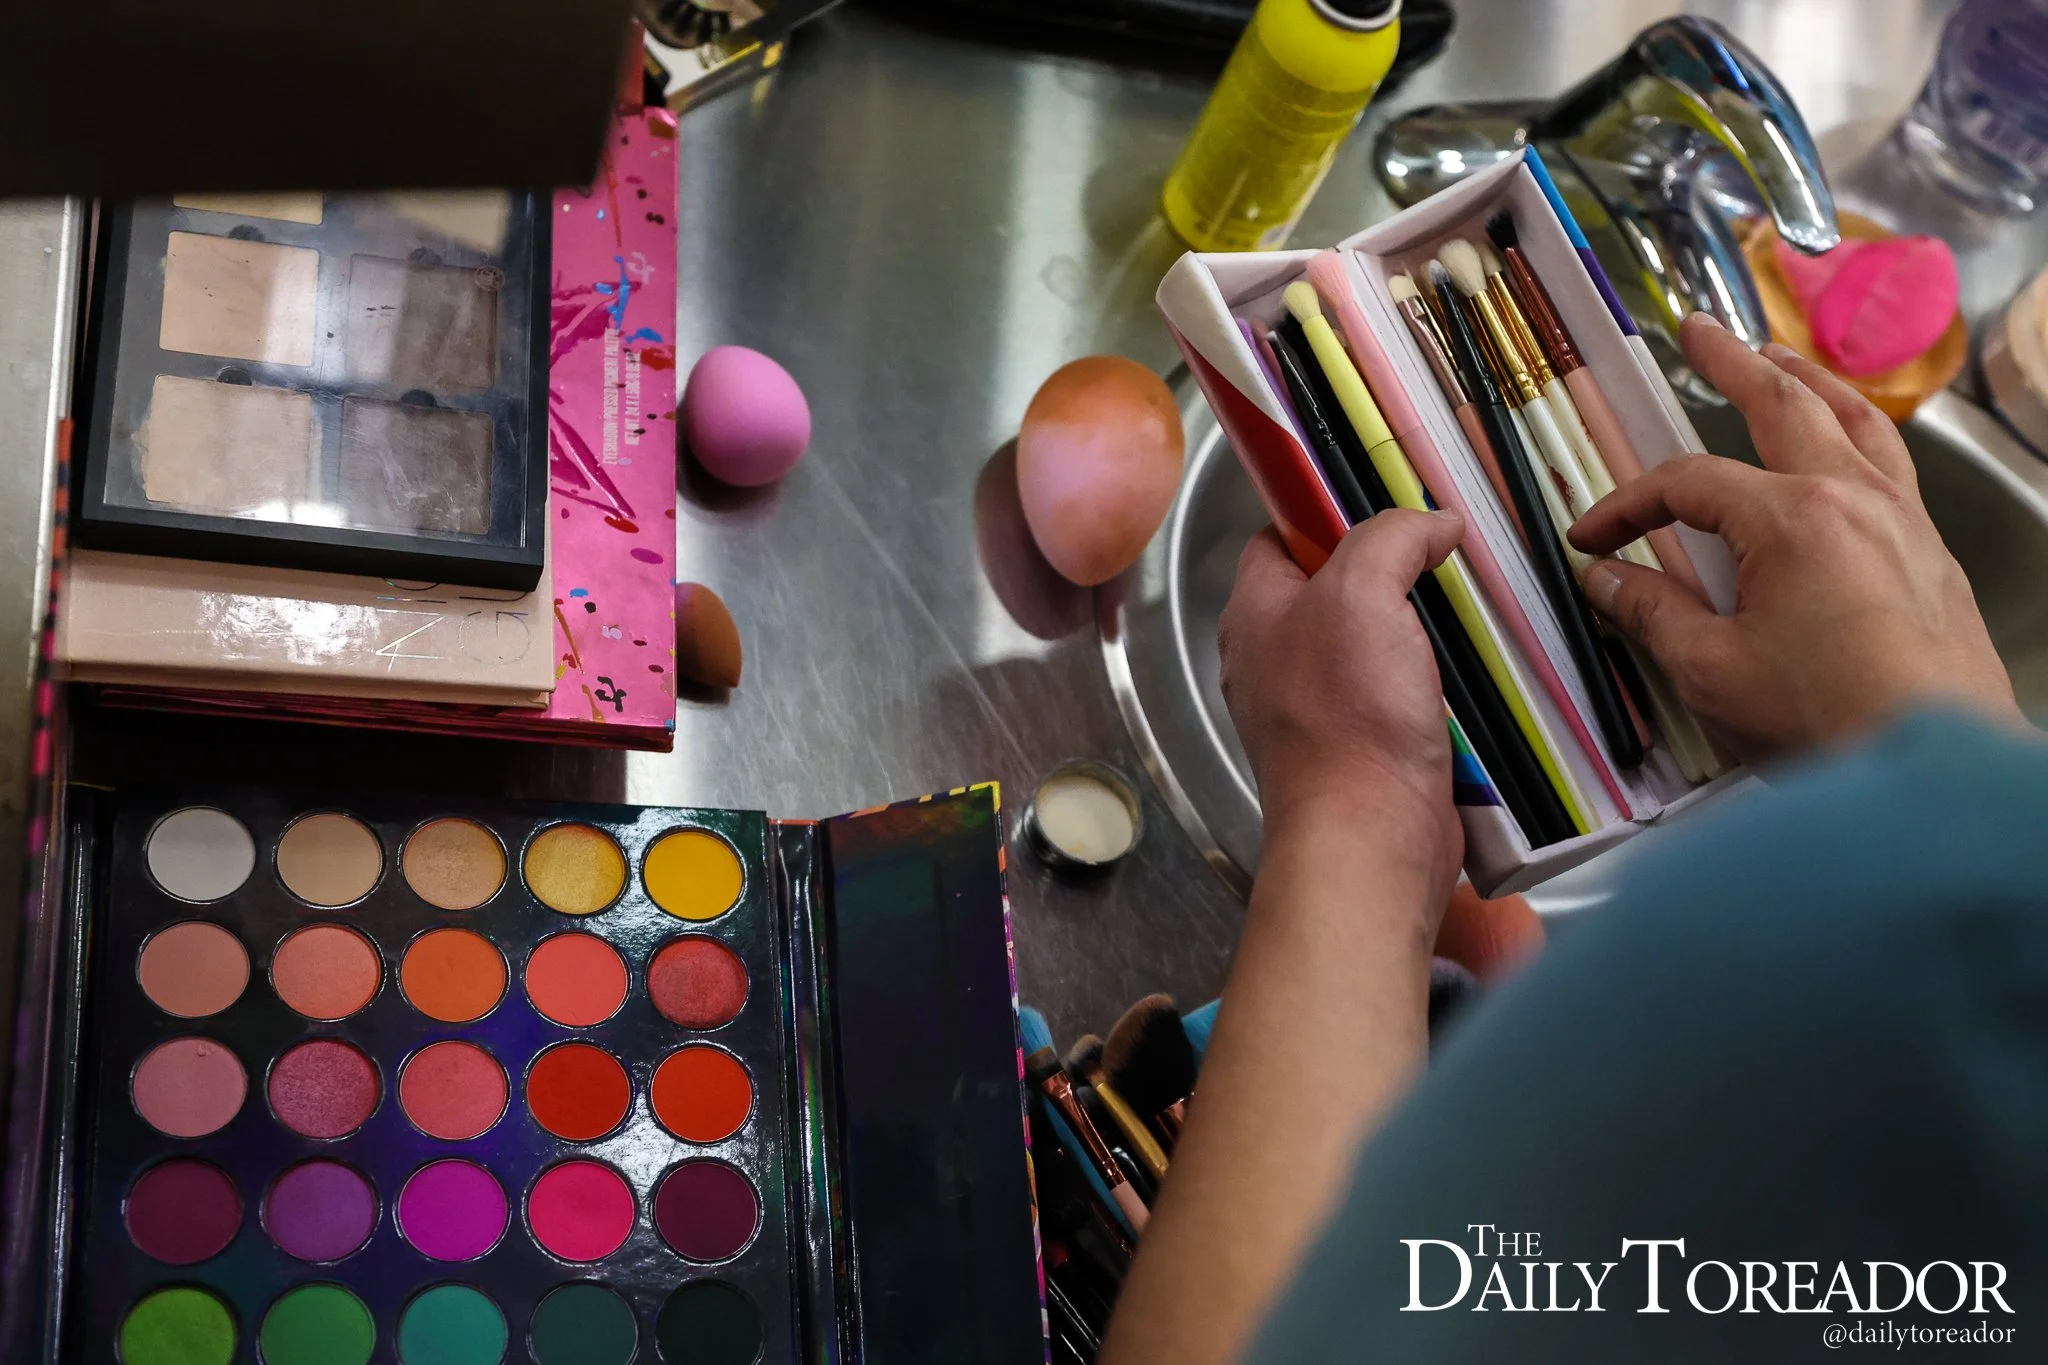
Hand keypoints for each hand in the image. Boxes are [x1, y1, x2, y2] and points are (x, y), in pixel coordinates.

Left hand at [1217, 509, 1465, 885]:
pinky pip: (1400, 696)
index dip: (1326, 512)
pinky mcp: (1364, 749)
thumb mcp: (1361, 593)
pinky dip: (1436, 681)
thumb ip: (1390, 539)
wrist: (1370, 838)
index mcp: (1254, 615)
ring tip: (1472, 609)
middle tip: (1445, 557)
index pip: (1278, 537)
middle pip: (1335, 588)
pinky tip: (1476, 671)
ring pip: (1375, 643)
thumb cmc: (1349, 716)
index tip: (1387, 503)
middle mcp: (1276, 659)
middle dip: (1392, 571)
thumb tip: (1434, 523)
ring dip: (1423, 628)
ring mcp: (1317, 709)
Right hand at [1570, 313, 2020, 760]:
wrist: (1934, 769)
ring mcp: (1906, 523)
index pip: (1688, 484)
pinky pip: (1893, 466)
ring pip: (1857, 423)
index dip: (1627, 505)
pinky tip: (1846, 446)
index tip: (1591, 537)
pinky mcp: (1932, 557)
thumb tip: (1606, 579)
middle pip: (1787, 406)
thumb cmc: (1827, 723)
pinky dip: (1858, 434)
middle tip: (1699, 333)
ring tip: (1779, 361)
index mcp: (1792, 519)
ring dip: (1809, 383)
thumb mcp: (1711, 672)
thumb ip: (1653, 614)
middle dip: (1735, 364)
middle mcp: (1856, 500)